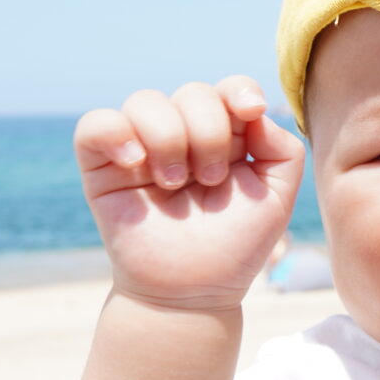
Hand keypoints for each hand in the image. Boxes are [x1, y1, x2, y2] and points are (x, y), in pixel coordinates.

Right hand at [74, 76, 304, 311]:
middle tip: (212, 181)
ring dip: (168, 139)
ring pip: (145, 100)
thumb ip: (284, 150)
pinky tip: (135, 164)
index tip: (251, 112)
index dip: (239, 91)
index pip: (229, 89)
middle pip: (193, 92)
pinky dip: (116, 134)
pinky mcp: (101, 166)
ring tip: (175, 183)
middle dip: (209, 133)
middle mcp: (181, 133)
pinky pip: (95, 125)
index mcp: (224, 134)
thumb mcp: (277, 198)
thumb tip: (255, 113)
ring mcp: (140, 146)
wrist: (191, 291)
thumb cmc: (234, 245)